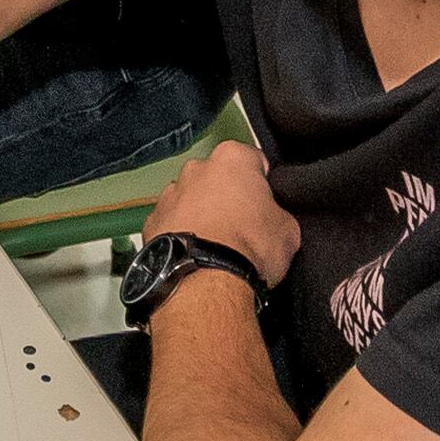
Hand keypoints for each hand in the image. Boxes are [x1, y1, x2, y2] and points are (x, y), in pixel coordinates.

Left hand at [145, 139, 298, 289]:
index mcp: (232, 158)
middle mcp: (196, 168)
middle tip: (243, 229)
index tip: (265, 207)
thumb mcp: (288, 231)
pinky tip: (194, 255)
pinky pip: (171, 223)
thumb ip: (279, 213)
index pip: (253, 161)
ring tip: (217, 247)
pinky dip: (181, 235)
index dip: (263, 186)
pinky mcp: (150, 223)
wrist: (205, 282)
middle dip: (228, 197)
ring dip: (202, 215)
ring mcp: (169, 194)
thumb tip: (273, 220)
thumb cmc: (248, 248)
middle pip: (217, 178)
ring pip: (191, 199)